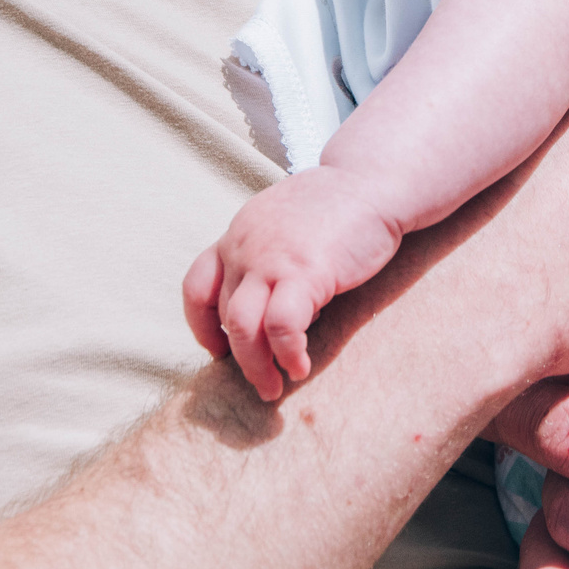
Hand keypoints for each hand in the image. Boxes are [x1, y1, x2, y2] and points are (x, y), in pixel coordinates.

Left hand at [183, 167, 405, 399]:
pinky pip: (282, 326)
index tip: (219, 349)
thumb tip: (270, 303)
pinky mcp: (305, 272)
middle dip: (239, 358)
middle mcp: (244, 247)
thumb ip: (267, 256)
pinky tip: (300, 365)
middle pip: (223, 315)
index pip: (196, 286)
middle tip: (261, 383)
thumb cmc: (336, 206)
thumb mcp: (283, 223)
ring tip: (274, 387)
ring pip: (241, 327)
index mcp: (237, 235)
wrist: (373, 181)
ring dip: (255, 366)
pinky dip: (287, 354)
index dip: (201, 326)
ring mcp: (271, 259)